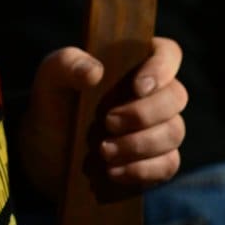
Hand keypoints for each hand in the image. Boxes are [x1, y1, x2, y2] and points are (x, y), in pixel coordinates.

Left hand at [19, 36, 186, 198]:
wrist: (48, 150)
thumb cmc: (55, 102)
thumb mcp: (51, 77)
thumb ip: (68, 64)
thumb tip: (95, 71)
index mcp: (134, 61)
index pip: (168, 53)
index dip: (162, 68)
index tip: (138, 87)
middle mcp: (154, 92)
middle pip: (176, 96)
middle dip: (143, 113)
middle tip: (108, 122)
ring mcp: (159, 127)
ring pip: (174, 132)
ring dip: (139, 144)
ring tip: (104, 150)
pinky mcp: (157, 160)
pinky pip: (169, 165)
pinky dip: (142, 170)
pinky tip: (113, 170)